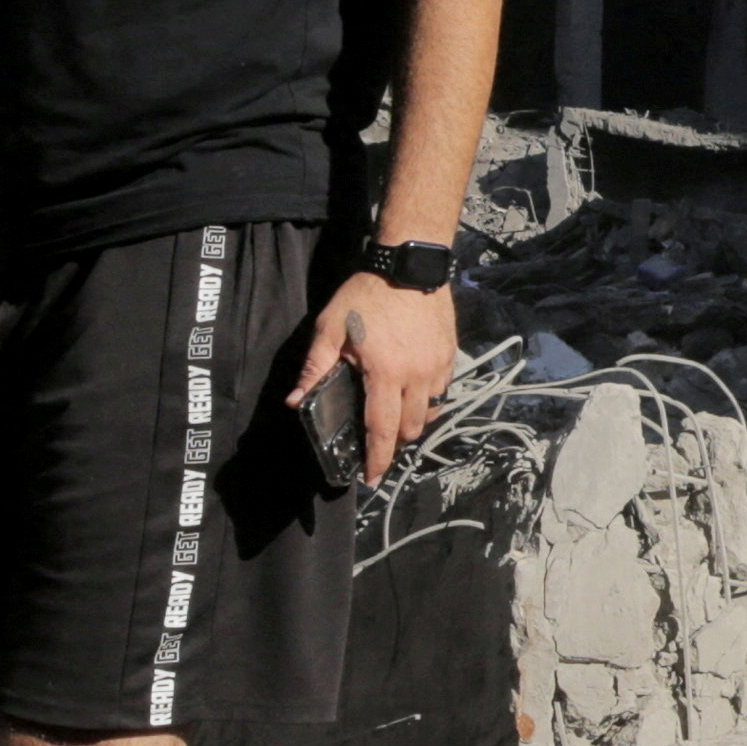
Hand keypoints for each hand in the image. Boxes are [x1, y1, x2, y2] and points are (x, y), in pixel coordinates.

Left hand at [298, 267, 464, 486]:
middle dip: (394, 442)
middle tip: (378, 441)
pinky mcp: (450, 356)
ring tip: (396, 417)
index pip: (381, 428)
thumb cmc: (366, 295)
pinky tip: (414, 392)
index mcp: (384, 373)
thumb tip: (296, 402)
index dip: (377, 459)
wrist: (409, 265)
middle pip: (410, 428)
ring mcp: (437, 367)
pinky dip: (429, 401)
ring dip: (413, 422)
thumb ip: (315, 366)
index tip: (372, 480)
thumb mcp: (331, 327)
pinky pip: (442, 391)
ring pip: (430, 413)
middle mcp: (416, 376)